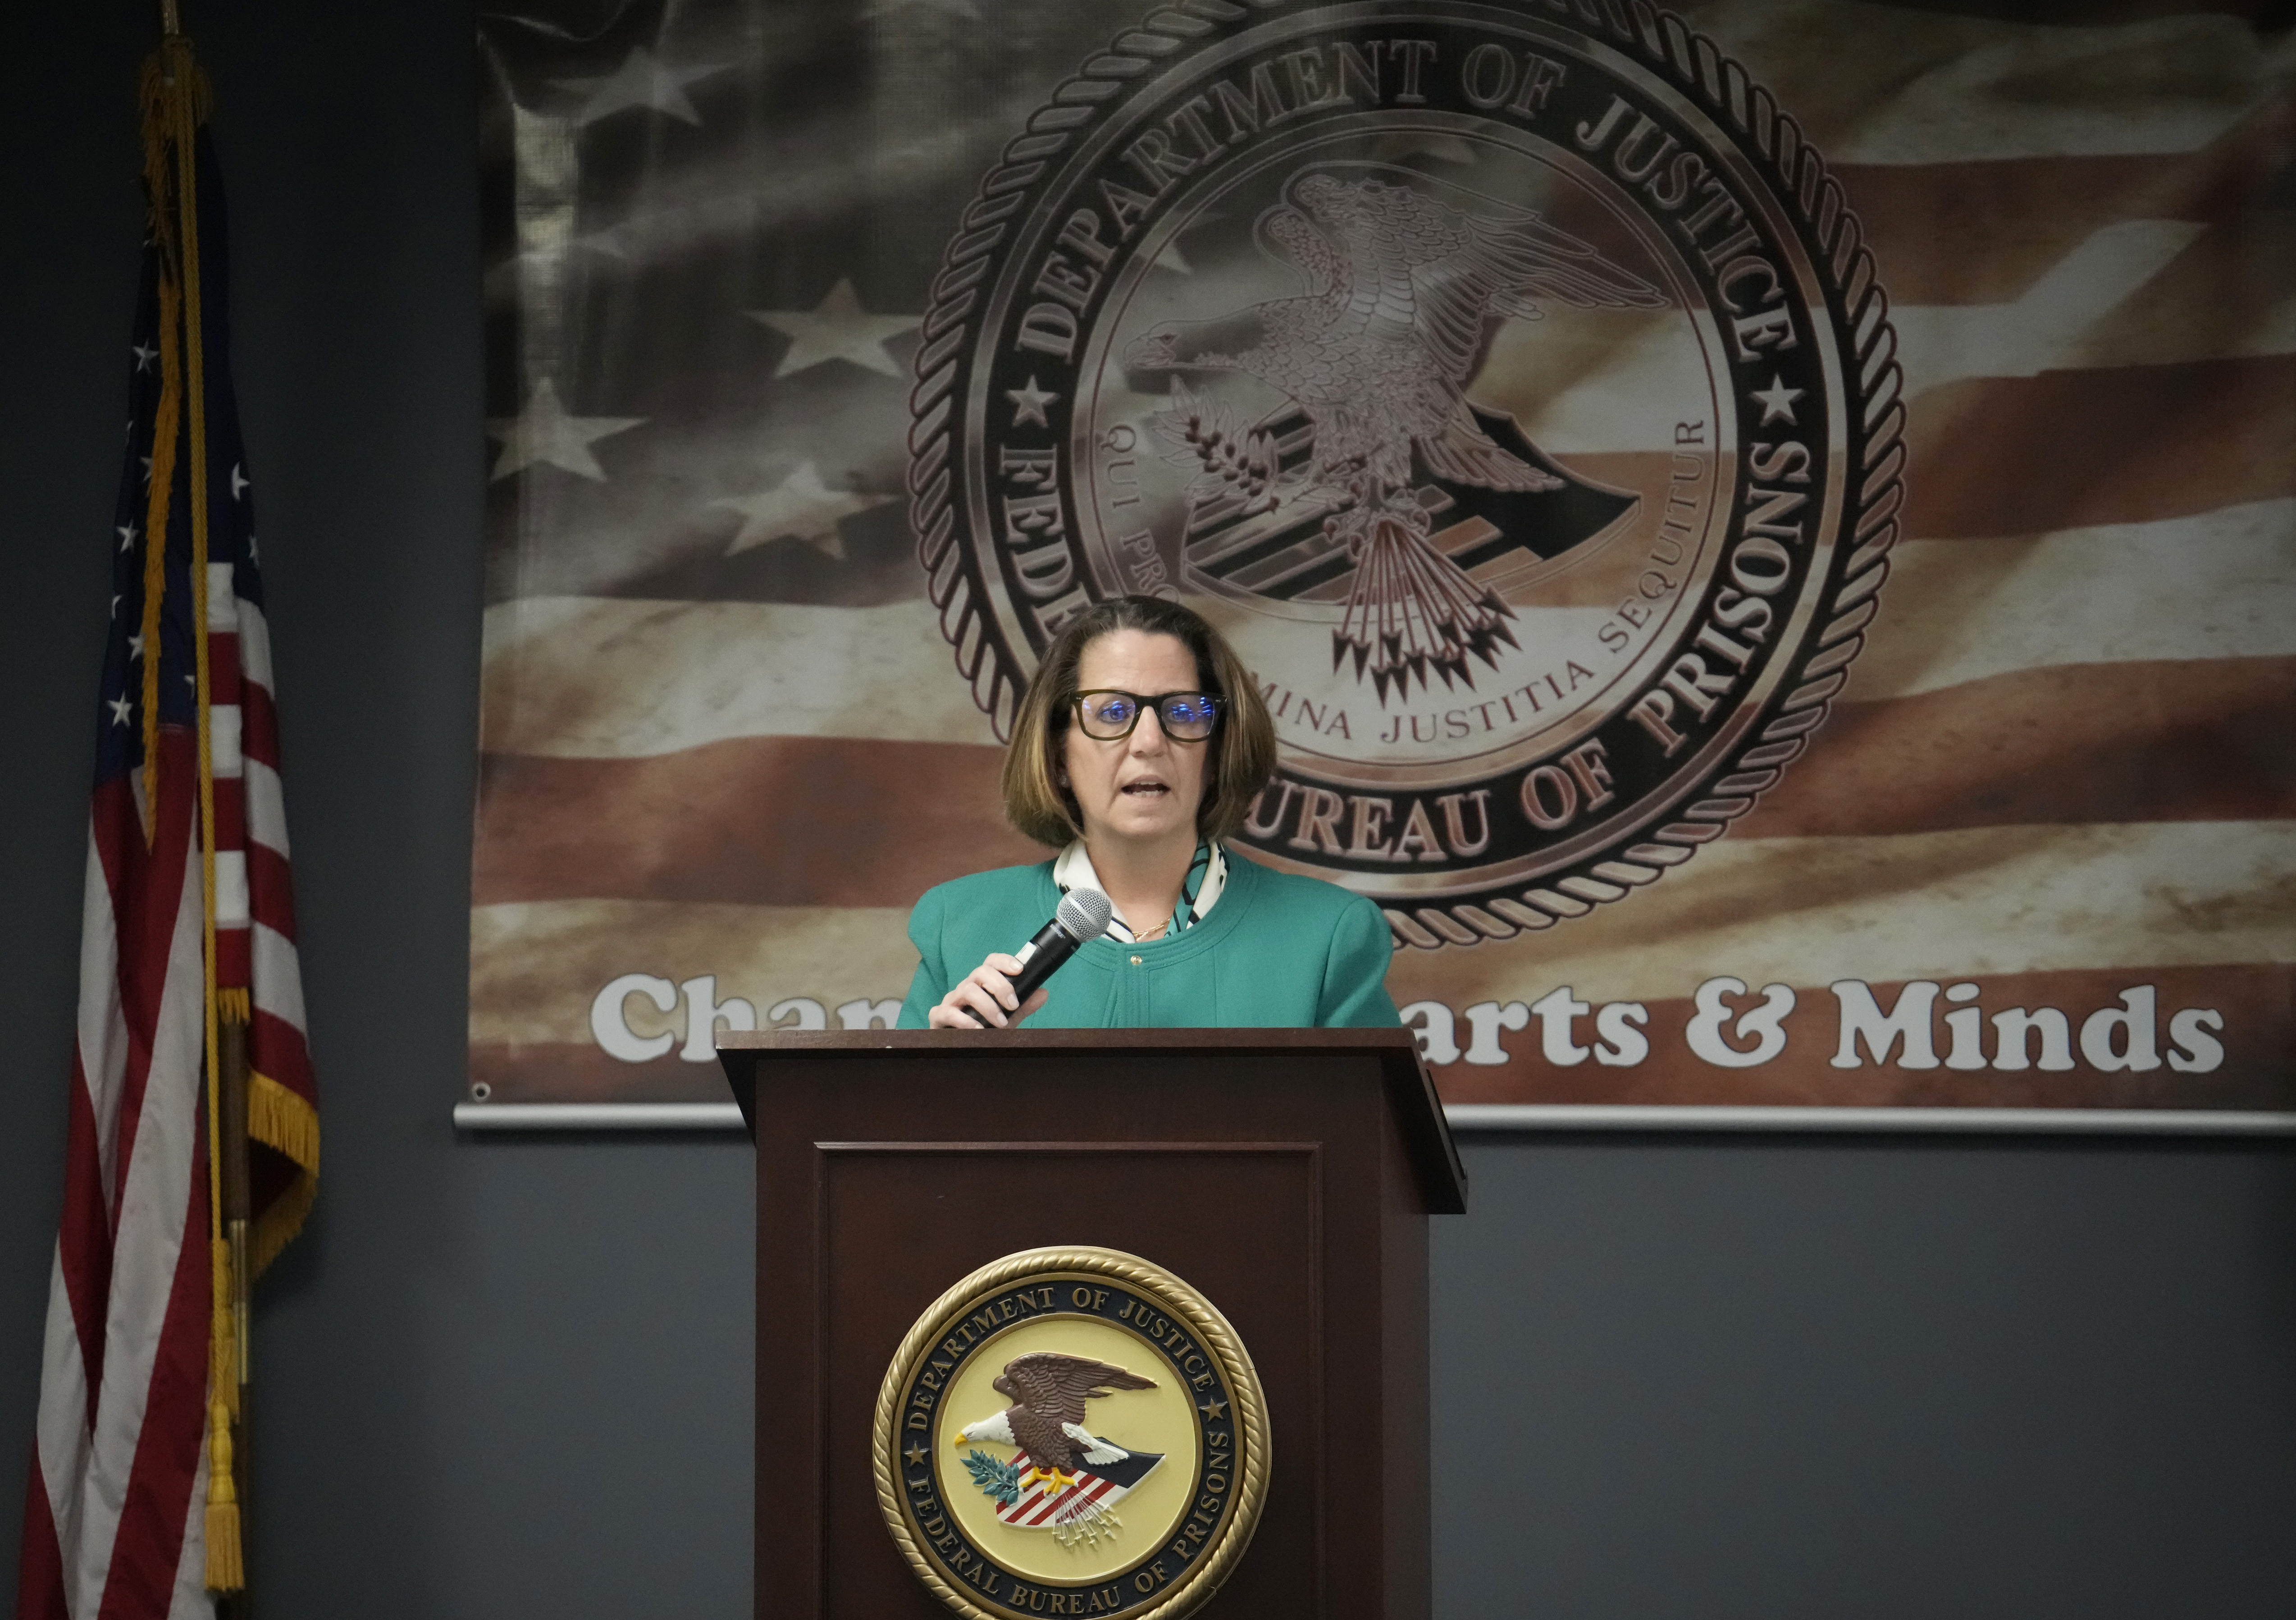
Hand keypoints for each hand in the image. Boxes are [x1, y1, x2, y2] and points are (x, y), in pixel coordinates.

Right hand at [927, 953, 1049, 1028]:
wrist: (962, 1051)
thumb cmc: (984, 1030)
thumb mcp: (1008, 1019)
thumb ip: (1023, 1006)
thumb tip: (1043, 992)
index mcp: (982, 984)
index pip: (991, 963)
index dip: (1004, 961)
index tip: (1019, 969)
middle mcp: (966, 988)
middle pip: (980, 972)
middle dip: (1000, 986)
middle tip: (1013, 1004)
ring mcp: (951, 1001)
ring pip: (967, 990)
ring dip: (987, 1005)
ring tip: (1001, 1023)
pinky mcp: (939, 1017)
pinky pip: (948, 1012)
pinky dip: (964, 1020)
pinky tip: (978, 1029)